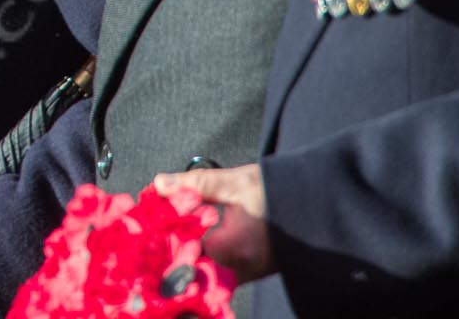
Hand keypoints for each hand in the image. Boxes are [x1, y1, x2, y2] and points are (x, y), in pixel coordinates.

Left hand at [154, 163, 273, 280]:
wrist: (312, 207)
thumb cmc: (275, 193)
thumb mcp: (234, 182)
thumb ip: (195, 184)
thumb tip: (159, 184)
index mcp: (233, 249)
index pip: (184, 255)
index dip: (162, 243)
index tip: (145, 230)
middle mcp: (238, 270)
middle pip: (190, 270)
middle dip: (168, 254)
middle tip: (147, 238)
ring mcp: (243, 276)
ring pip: (201, 274)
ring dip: (182, 258)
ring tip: (162, 240)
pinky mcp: (246, 274)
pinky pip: (214, 274)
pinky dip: (198, 260)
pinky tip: (185, 244)